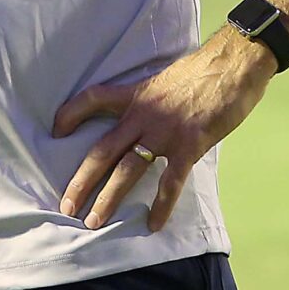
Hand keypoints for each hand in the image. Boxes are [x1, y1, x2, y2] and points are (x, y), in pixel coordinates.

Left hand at [52, 28, 274, 232]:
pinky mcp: (189, 146)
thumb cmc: (203, 71)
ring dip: (109, 198)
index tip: (56, 129)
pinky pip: (170, 182)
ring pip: (127, 170)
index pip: (93, 99)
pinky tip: (152, 224)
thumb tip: (145, 118)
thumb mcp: (164, 80)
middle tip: (66, 206)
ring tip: (94, 222)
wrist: (233, 65)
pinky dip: (161, 205)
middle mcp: (142, 115)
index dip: (70, 113)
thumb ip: (150, 102)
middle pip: (102, 150)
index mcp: (135, 95)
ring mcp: (164, 132)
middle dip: (81, 180)